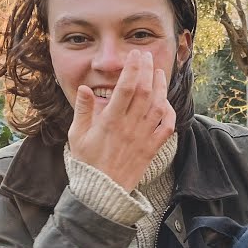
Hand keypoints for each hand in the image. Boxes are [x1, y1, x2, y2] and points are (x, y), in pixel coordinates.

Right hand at [66, 50, 176, 191]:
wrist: (102, 192)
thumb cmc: (87, 163)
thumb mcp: (77, 135)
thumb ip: (83, 110)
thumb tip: (85, 88)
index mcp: (110, 122)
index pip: (126, 88)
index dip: (133, 68)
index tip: (134, 55)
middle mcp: (130, 127)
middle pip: (145, 92)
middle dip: (147, 70)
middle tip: (147, 56)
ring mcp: (143, 138)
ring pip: (158, 107)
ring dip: (160, 87)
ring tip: (158, 73)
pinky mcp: (151, 149)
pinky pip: (167, 128)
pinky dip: (170, 114)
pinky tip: (166, 103)